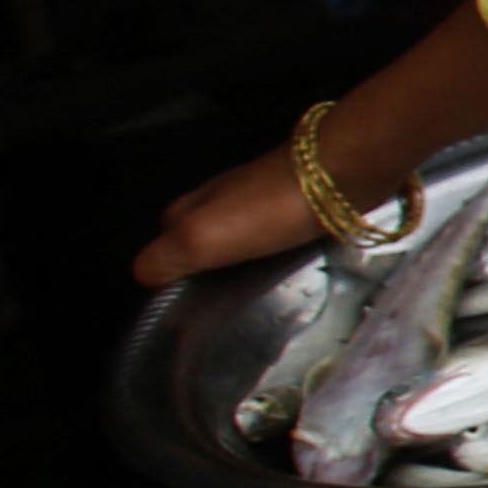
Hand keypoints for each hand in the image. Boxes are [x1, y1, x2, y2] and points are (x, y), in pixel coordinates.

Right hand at [140, 141, 342, 290]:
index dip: (175, 287)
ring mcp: (254, 202)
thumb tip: (146, 277)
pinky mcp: (292, 205)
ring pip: (237, 248)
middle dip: (212, 280)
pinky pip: (272, 241)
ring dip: (246, 271)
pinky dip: (275, 258)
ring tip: (265, 296)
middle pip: (200, 254)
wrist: (340, 172)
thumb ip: (165, 259)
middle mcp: (213, 204)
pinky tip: (290, 272)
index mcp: (183, 211)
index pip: (161, 259)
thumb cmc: (268, 208)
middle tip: (235, 309)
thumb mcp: (201, 238)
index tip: (199, 315)